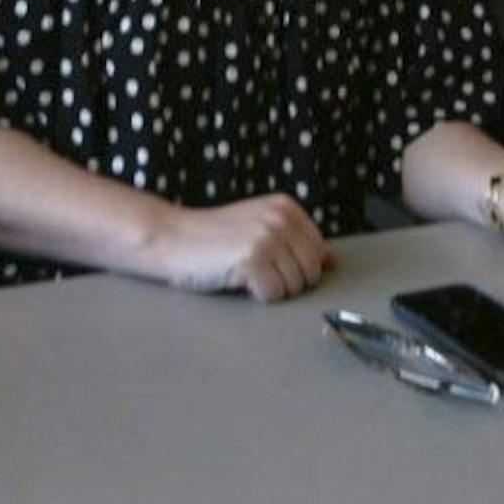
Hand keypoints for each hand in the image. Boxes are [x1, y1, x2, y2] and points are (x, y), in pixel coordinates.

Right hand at [146, 195, 333, 301]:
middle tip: (254, 269)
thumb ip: (296, 241)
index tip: (268, 260)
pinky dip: (256, 294)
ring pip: (294, 287)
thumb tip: (332, 260)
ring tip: (242, 270)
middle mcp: (281, 217)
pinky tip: (235, 278)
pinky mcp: (253, 257)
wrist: (171, 238)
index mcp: (286, 207)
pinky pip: (274, 295)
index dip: (295, 267)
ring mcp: (268, 236)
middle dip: (286, 281)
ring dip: (270, 288)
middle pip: (311, 273)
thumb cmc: (213, 239)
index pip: (319, 254)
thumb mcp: (260, 228)